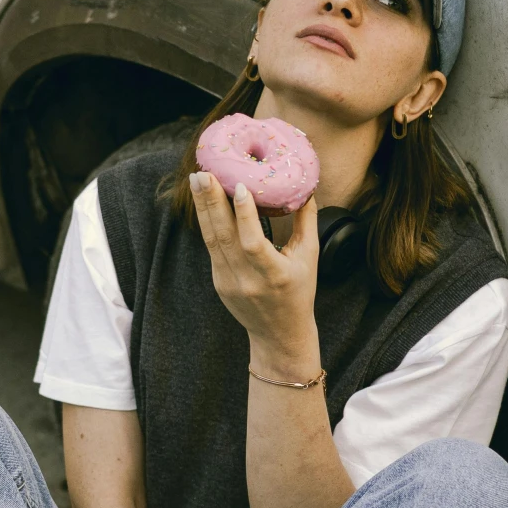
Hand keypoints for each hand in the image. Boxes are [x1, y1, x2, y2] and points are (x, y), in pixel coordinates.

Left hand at [189, 172, 320, 373]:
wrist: (279, 334)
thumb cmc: (299, 293)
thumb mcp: (309, 258)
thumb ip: (307, 222)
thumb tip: (307, 186)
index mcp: (274, 275)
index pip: (253, 243)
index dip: (245, 215)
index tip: (240, 187)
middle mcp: (247, 280)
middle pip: (224, 237)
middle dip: (212, 202)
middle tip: (204, 173)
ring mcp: (229, 282)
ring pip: (212, 240)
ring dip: (203, 208)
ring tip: (198, 180)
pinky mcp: (218, 282)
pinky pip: (212, 247)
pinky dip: (207, 222)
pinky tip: (203, 201)